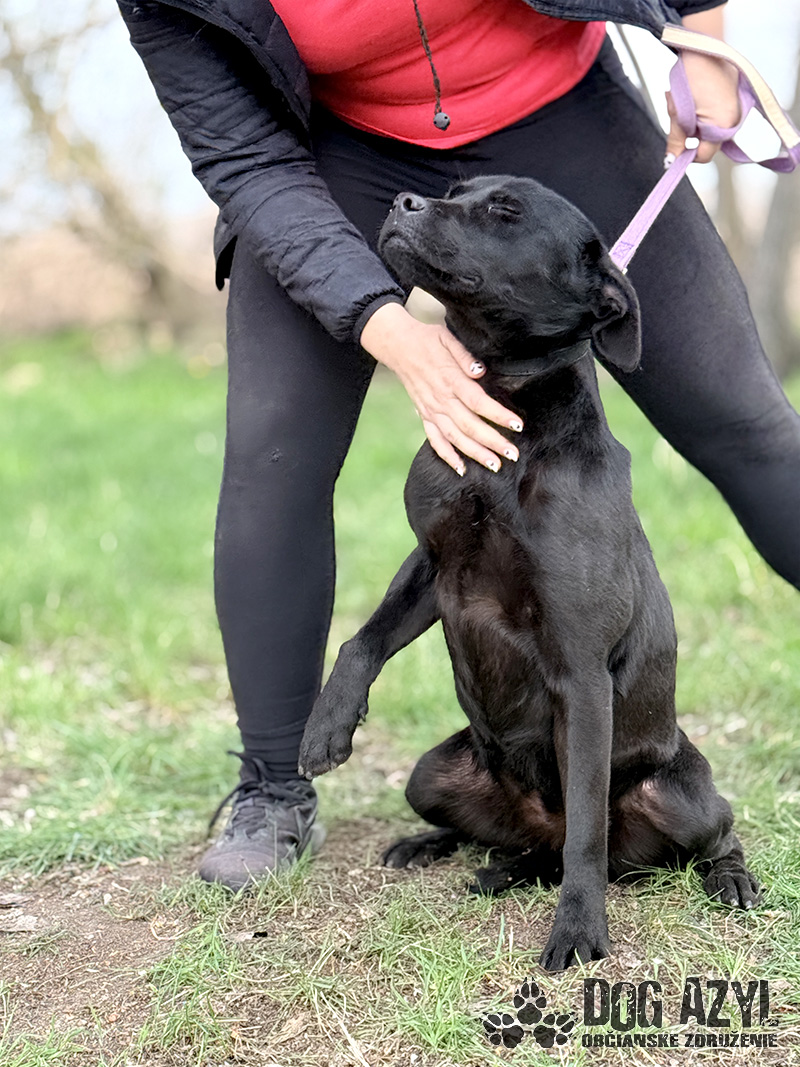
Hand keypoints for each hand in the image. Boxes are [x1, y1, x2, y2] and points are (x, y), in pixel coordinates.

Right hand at [360, 302, 522, 475]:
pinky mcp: (425, 416)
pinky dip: (447, 456)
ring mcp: (431, 410)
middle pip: (470, 426)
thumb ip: (464, 355)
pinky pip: (435, 440)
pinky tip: (462, 469)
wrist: (398, 347)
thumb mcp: (447, 338)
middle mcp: (441, 399)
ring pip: (455, 438)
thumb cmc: (429, 340)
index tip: (517, 425)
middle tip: (513, 454)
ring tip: (494, 466)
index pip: (478, 402)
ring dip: (475, 454)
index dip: (498, 415)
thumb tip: (480, 371)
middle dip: (493, 442)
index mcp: (450, 379)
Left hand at [665, 51, 740, 163]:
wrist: (703, 46)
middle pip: (709, 143)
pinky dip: (704, 112)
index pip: (704, 156)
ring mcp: (738, 109)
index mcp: (723, 126)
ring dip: (696, 122)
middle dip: (691, 134)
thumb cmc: (691, 76)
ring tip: (687, 103)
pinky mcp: (737, 99)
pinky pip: (718, 116)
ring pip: (712, 129)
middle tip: (679, 116)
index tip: (675, 147)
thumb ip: (676, 140)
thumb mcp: (677, 113)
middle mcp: (736, 120)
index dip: (687, 154)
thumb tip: (671, 160)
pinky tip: (697, 98)